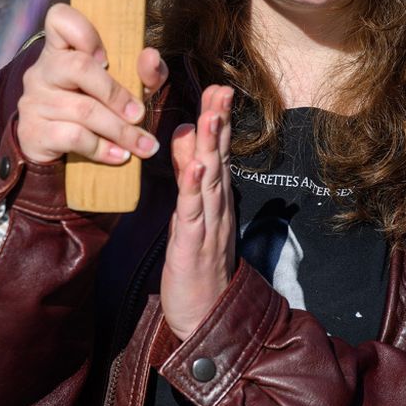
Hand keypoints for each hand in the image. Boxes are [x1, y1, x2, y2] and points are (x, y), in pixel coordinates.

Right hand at [14, 3, 167, 165]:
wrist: (54, 149)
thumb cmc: (94, 107)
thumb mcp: (121, 87)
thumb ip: (142, 72)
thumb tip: (150, 56)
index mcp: (60, 49)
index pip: (59, 19)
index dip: (84, 32)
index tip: (107, 59)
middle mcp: (42, 70)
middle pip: (78, 67)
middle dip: (116, 94)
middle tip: (139, 114)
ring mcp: (34, 101)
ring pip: (83, 110)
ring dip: (120, 131)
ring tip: (142, 145)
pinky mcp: (33, 132)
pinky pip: (73, 137)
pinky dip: (103, 148)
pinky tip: (119, 156)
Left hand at [161, 84, 235, 341]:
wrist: (207, 318)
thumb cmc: (198, 265)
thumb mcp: (192, 212)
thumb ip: (189, 174)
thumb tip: (184, 135)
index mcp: (215, 198)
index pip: (217, 151)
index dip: (217, 119)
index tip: (217, 87)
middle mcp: (217, 206)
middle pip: (219, 156)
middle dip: (218, 121)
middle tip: (220, 88)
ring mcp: (208, 224)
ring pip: (210, 178)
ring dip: (210, 146)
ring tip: (209, 116)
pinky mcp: (193, 244)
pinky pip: (194, 211)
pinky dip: (194, 187)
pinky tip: (195, 165)